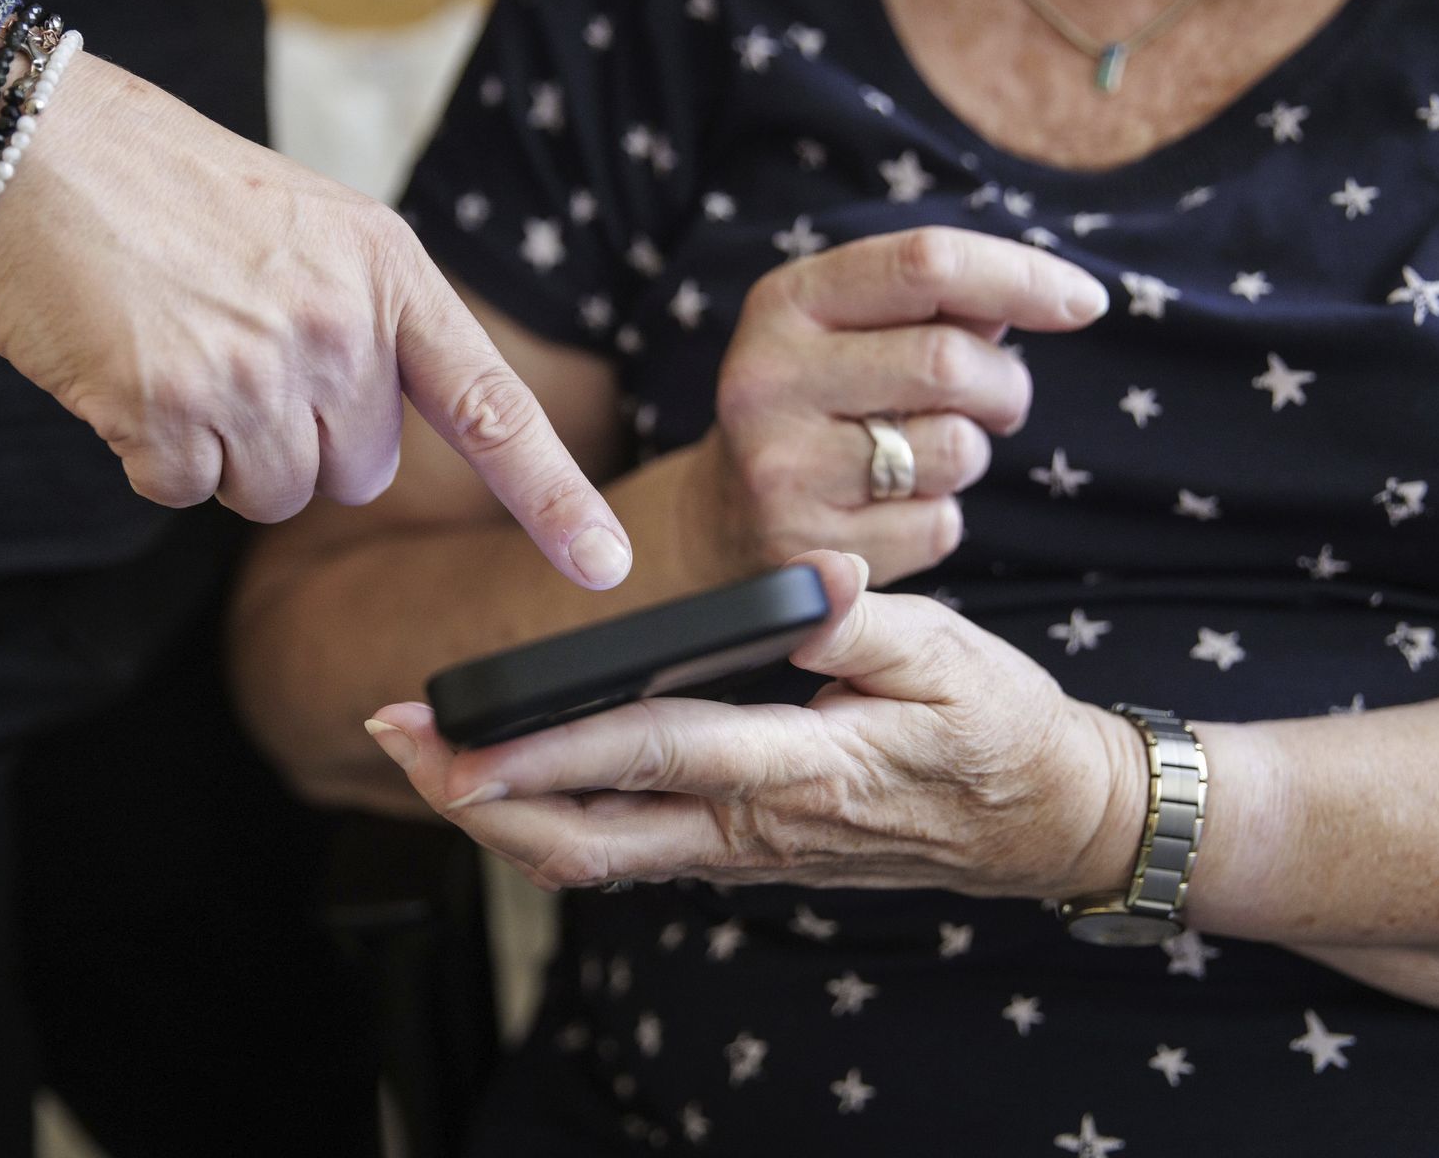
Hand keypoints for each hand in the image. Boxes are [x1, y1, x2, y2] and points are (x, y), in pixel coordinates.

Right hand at [0, 57, 630, 585]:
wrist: (27, 144)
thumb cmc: (165, 184)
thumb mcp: (308, 222)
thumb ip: (366, 320)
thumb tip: (375, 435)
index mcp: (389, 273)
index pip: (493, 408)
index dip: (552, 498)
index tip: (604, 569)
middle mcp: (340, 327)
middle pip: (356, 473)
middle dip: (301, 441)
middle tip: (234, 352)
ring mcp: (258, 370)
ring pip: (275, 495)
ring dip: (225, 452)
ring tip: (179, 350)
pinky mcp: (172, 409)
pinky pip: (187, 492)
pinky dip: (152, 455)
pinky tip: (127, 371)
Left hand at [366, 549, 1145, 898]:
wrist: (1040, 821)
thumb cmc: (996, 730)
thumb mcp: (946, 654)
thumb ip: (857, 619)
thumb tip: (798, 580)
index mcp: (798, 769)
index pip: (648, 755)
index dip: (546, 748)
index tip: (460, 737)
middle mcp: (752, 827)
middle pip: (584, 838)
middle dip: (479, 799)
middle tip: (398, 741)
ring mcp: (742, 852)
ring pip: (593, 857)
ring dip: (501, 814)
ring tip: (432, 755)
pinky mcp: (743, 853)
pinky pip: (627, 851)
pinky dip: (554, 820)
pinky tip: (519, 778)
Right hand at [687, 228, 1108, 584]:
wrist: (719, 521)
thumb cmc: (816, 406)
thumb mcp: (846, 331)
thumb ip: (936, 302)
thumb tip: (1056, 296)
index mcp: (785, 303)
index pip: (925, 262)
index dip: (1021, 275)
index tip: (1086, 302)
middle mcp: (769, 380)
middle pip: (949, 361)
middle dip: (1005, 385)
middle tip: (1000, 404)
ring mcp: (783, 470)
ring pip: (953, 448)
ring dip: (971, 452)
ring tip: (929, 455)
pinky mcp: (808, 550)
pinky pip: (939, 525)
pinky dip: (941, 517)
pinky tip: (893, 511)